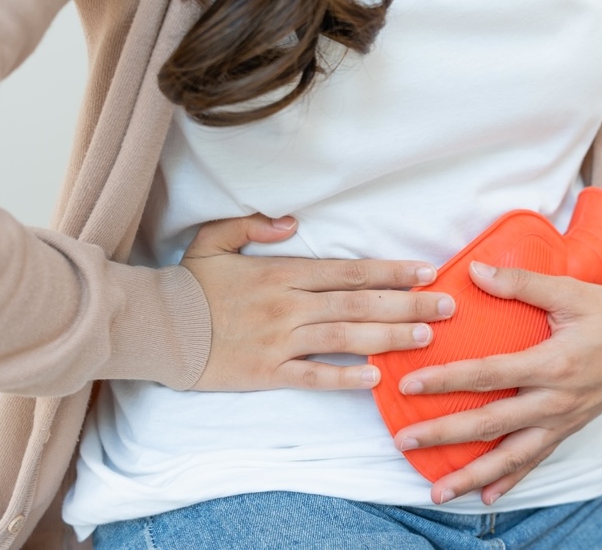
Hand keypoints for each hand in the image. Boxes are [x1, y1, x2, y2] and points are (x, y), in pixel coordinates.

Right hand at [180, 213, 454, 391]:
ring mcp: (279, 340)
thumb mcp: (214, 241)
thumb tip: (292, 223)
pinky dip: (344, 377)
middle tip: (446, 308)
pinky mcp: (267, 372)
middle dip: (407, 305)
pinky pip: (312, 376)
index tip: (426, 272)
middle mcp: (289, 306)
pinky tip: (375, 378)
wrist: (155, 326)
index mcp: (282, 273)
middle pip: (359, 304)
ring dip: (388, 338)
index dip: (390, 272)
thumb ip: (254, 226)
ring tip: (425, 338)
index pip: (349, 272)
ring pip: (345, 338)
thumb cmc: (189, 285)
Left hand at [393, 261, 601, 504]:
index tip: (410, 386)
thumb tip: (474, 270)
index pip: (489, 374)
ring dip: (473, 476)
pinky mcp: (567, 429)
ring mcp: (562, 420)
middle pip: (492, 423)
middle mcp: (555, 400)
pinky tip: (486, 497)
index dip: (447, 380)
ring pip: (512, 456)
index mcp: (552, 363)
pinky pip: (536, 461)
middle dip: (445, 435)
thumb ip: (521, 283)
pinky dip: (511, 481)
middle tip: (405, 441)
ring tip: (438, 493)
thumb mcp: (570, 290)